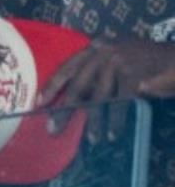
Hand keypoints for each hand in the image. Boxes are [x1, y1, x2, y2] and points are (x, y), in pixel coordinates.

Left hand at [43, 38, 174, 137]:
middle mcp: (103, 51)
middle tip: (54, 129)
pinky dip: (115, 120)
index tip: (39, 103)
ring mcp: (118, 61)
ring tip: (92, 138)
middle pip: (78, 85)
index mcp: (96, 47)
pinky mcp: (133, 74)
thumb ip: (97, 76)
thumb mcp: (117, 64)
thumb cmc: (147, 64)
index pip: (67, 67)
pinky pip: (119, 103)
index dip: (52, 86)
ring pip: (99, 97)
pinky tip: (112, 132)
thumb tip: (73, 102)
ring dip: (95, 121)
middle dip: (66, 110)